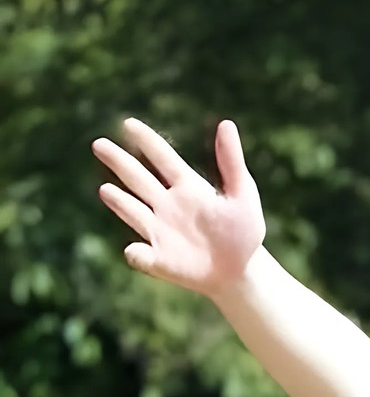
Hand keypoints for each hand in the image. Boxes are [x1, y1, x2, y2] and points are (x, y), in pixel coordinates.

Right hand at [92, 118, 265, 296]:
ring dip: (120, 203)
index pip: (163, 158)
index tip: (128, 124)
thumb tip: (226, 124)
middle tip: (98, 144)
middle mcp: (168, 205)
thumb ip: (232, 163)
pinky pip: (143, 255)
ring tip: (105, 190)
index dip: (147, 141)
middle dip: (119, 162)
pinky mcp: (160, 259)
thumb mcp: (244, 195)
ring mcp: (161, 231)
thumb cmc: (243, 232)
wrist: (239, 272)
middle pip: (138, 179)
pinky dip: (137, 254)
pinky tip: (133, 251)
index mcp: (188, 186)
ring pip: (134, 212)